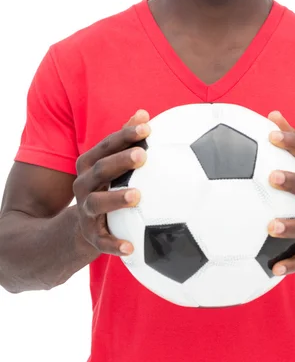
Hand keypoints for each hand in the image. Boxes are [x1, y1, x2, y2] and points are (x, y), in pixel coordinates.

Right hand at [73, 109, 150, 256]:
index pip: (107, 145)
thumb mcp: (110, 162)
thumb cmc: (105, 186)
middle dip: (120, 161)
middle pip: (101, 169)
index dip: (126, 135)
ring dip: (116, 199)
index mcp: (90, 164)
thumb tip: (143, 113)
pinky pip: (102, 241)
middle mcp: (84, 184)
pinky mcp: (91, 235)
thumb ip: (125, 139)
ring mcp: (86, 210)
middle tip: (143, 155)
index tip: (148, 127)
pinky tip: (130, 248)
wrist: (78, 227)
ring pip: (97, 203)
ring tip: (137, 196)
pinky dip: (114, 245)